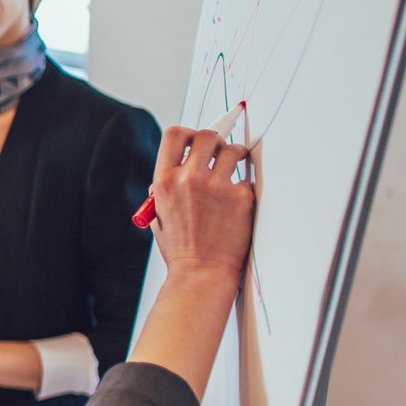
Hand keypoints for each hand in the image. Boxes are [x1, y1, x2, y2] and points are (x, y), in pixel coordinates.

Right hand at [149, 124, 254, 284]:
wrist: (201, 273)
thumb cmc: (180, 247)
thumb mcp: (159, 214)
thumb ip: (167, 187)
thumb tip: (182, 165)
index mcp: (164, 181)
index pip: (175, 135)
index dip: (188, 133)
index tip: (196, 139)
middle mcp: (189, 179)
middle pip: (207, 136)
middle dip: (216, 141)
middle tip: (220, 152)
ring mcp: (217, 187)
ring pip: (233, 151)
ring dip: (235, 157)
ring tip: (233, 171)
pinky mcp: (240, 197)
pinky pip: (246, 179)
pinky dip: (243, 188)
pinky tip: (237, 205)